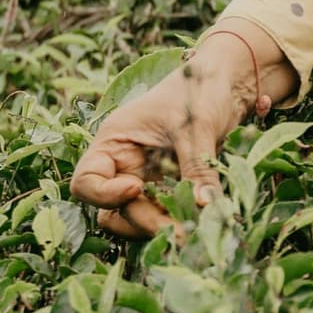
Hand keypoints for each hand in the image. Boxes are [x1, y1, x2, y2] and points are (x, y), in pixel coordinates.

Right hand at [69, 24, 293, 238]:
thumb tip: (206, 206)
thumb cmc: (199, 89)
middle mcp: (124, 165)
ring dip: (161, 228)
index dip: (104, 194)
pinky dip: (179, 221)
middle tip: (181, 230)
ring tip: (194, 230)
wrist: (226, 82)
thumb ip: (197, 167)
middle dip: (144, 222)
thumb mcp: (195, 126)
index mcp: (114, 142)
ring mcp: (145, 180)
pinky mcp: (168, 189)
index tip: (137, 188)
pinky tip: (202, 220)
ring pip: (137, 219)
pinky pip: (164, 215)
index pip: (86, 182)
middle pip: (114, 211)